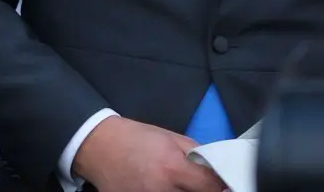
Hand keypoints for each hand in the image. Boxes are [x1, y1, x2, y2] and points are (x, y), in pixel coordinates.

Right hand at [72, 117, 225, 191]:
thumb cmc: (136, 138)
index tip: (224, 184)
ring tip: (175, 183)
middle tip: (196, 181)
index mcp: (173, 168)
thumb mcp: (172, 138)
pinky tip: (161, 187)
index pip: (209, 187)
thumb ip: (197, 155)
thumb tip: (216, 169)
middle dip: (201, 190)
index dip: (220, 185)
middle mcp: (161, 191)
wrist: (99, 146)